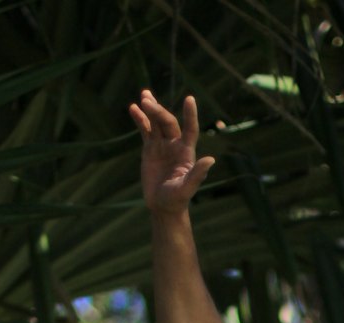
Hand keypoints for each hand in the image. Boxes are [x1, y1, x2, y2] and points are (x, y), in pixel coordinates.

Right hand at [129, 90, 214, 213]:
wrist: (162, 206)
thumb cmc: (177, 200)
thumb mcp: (187, 188)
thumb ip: (197, 174)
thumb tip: (211, 160)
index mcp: (187, 152)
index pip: (190, 129)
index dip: (190, 115)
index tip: (190, 99)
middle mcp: (176, 145)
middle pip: (168, 122)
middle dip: (158, 111)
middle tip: (147, 102)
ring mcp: (162, 145)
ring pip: (157, 122)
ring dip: (151, 109)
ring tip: (144, 95)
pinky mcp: (150, 148)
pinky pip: (145, 130)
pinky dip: (140, 119)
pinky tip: (133, 108)